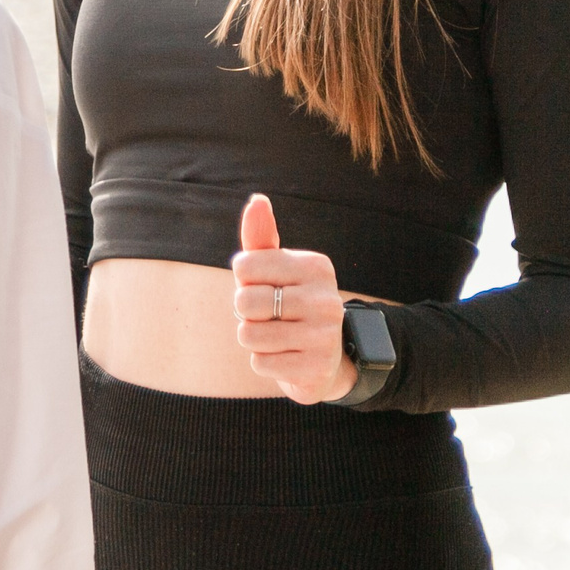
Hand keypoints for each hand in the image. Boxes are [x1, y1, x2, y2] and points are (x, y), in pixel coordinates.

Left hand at [230, 194, 355, 404]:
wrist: (325, 357)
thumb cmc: (289, 304)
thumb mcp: (276, 269)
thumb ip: (262, 237)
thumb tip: (257, 200)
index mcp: (316, 266)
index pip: (245, 265)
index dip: (243, 279)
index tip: (264, 286)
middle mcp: (326, 299)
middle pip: (245, 301)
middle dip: (246, 312)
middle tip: (268, 315)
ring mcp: (324, 336)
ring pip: (249, 335)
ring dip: (253, 338)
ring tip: (276, 336)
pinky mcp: (316, 369)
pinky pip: (260, 363)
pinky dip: (264, 362)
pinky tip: (286, 357)